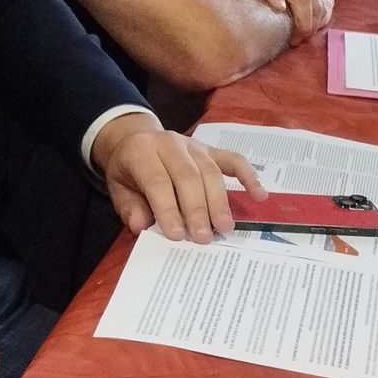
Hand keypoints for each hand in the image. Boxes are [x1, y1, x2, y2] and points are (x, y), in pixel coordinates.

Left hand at [90, 113, 265, 243]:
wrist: (136, 139)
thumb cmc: (128, 170)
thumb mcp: (118, 187)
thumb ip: (129, 206)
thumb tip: (141, 225)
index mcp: (142, 151)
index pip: (157, 181)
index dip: (167, 208)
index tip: (177, 235)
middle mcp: (170, 143)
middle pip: (187, 176)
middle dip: (196, 209)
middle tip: (204, 237)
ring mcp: (194, 145)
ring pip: (210, 171)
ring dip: (219, 201)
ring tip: (224, 228)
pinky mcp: (211, 149)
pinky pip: (233, 160)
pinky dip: (248, 176)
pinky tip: (259, 195)